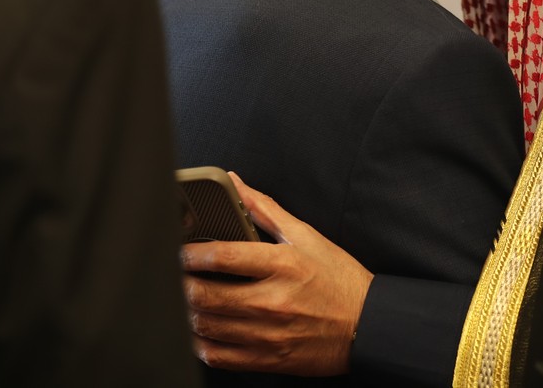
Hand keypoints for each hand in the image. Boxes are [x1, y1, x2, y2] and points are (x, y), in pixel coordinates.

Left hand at [180, 172, 373, 375]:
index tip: (179, 251)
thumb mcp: (307, 236)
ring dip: (187, 313)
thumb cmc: (339, 279)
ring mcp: (269, 334)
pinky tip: (198, 330)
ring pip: (208, 327)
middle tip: (174, 276)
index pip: (223, 257)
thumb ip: (265, 210)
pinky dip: (201, 344)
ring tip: (184, 299)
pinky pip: (220, 356)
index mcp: (283, 265)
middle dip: (181, 285)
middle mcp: (273, 301)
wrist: (368, 325)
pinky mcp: (268, 359)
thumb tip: (236, 184)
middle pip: (207, 295)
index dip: (191, 253)